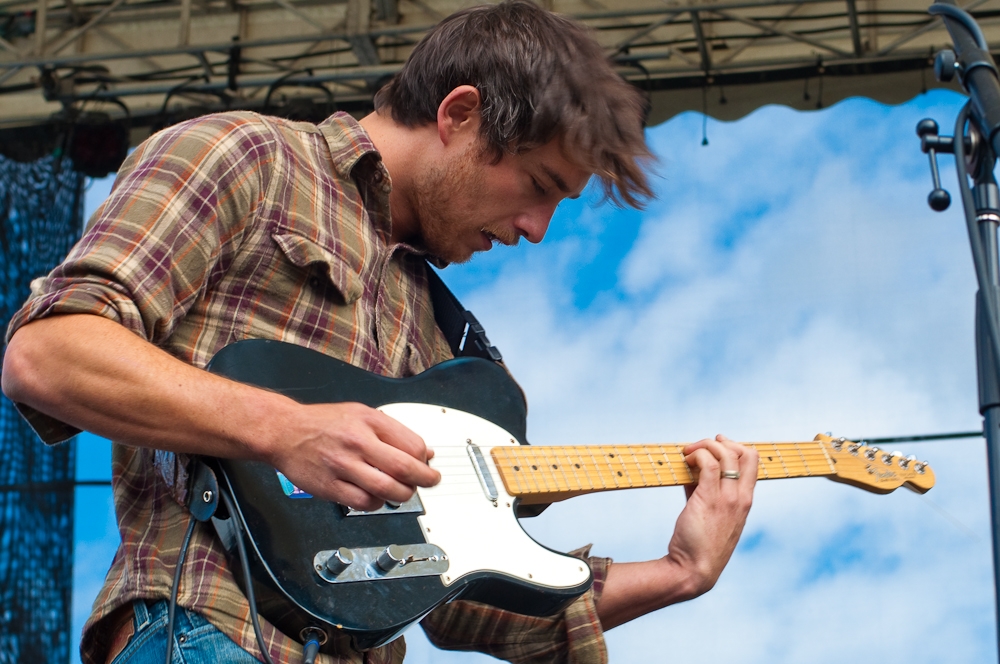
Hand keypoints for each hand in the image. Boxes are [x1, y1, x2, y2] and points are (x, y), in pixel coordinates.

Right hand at [263, 401, 440, 510]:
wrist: (284, 431)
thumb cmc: (324, 423)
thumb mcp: (362, 414)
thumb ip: (393, 432)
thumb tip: (425, 452)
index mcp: (369, 421)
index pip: (412, 444)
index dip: (424, 459)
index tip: (426, 464)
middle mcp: (357, 442)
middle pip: (404, 468)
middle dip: (424, 480)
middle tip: (429, 482)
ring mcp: (342, 465)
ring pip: (386, 489)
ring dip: (402, 495)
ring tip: (402, 492)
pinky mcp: (329, 486)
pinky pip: (364, 502)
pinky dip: (377, 503)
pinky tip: (377, 496)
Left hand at [664, 434, 757, 597]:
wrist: (694, 570)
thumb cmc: (700, 544)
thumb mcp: (711, 514)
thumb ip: (706, 491)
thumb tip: (691, 470)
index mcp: (746, 501)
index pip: (754, 462)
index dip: (736, 447)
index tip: (717, 446)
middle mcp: (741, 498)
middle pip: (746, 453)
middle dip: (724, 442)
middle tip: (702, 446)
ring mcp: (727, 499)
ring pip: (726, 454)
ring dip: (705, 445)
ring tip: (688, 452)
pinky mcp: (709, 500)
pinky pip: (708, 464)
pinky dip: (696, 455)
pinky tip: (685, 460)